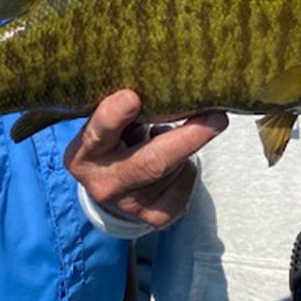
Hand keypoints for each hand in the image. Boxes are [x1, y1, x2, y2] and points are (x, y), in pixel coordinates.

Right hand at [65, 90, 227, 229]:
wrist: (110, 181)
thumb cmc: (113, 135)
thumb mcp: (107, 120)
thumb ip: (123, 107)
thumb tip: (162, 84)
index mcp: (83, 154)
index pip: (97, 134)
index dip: (114, 116)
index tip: (132, 97)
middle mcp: (103, 184)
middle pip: (151, 162)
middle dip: (187, 138)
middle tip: (217, 117)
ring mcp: (130, 205)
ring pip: (175, 168)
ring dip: (183, 144)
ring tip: (162, 135)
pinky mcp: (155, 217)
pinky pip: (186, 183)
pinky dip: (187, 165)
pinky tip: (171, 159)